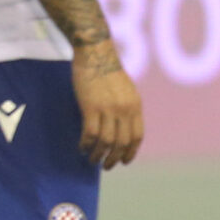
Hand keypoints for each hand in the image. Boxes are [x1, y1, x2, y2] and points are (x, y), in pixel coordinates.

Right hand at [71, 41, 142, 168]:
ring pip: (106, 140)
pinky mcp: (91, 107)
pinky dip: (86, 143)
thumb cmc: (107, 70)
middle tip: (106, 166)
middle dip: (114, 157)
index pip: (137, 136)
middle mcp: (125, 110)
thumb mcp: (125, 90)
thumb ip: (126, 108)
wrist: (95, 53)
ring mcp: (108, 109)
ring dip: (99, 154)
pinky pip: (90, 133)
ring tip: (92, 160)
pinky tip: (82, 147)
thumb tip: (121, 127)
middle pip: (122, 142)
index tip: (123, 161)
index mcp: (135, 106)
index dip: (130, 152)